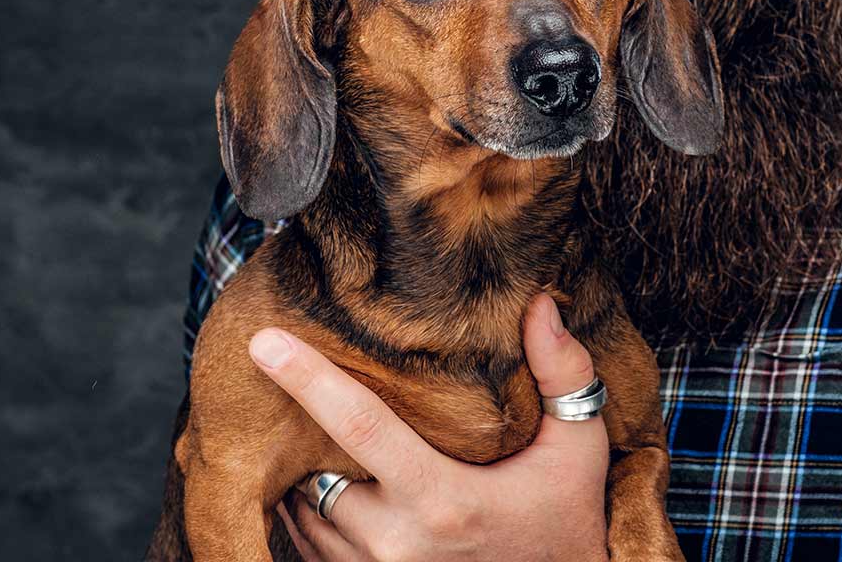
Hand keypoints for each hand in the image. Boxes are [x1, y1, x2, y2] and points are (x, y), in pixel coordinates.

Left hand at [248, 293, 609, 561]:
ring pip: (306, 512)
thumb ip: (563, 371)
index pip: (360, 427)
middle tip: (294, 382)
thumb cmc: (568, 515)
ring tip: (319, 434)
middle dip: (303, 427)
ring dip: (306, 471)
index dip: (308, 380)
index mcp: (444, 500)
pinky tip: (334, 481)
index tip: (263, 342)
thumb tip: (541, 303)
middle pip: (318, 469)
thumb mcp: (579, 445)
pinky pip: (311, 547)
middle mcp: (398, 543)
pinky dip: (312, 511)